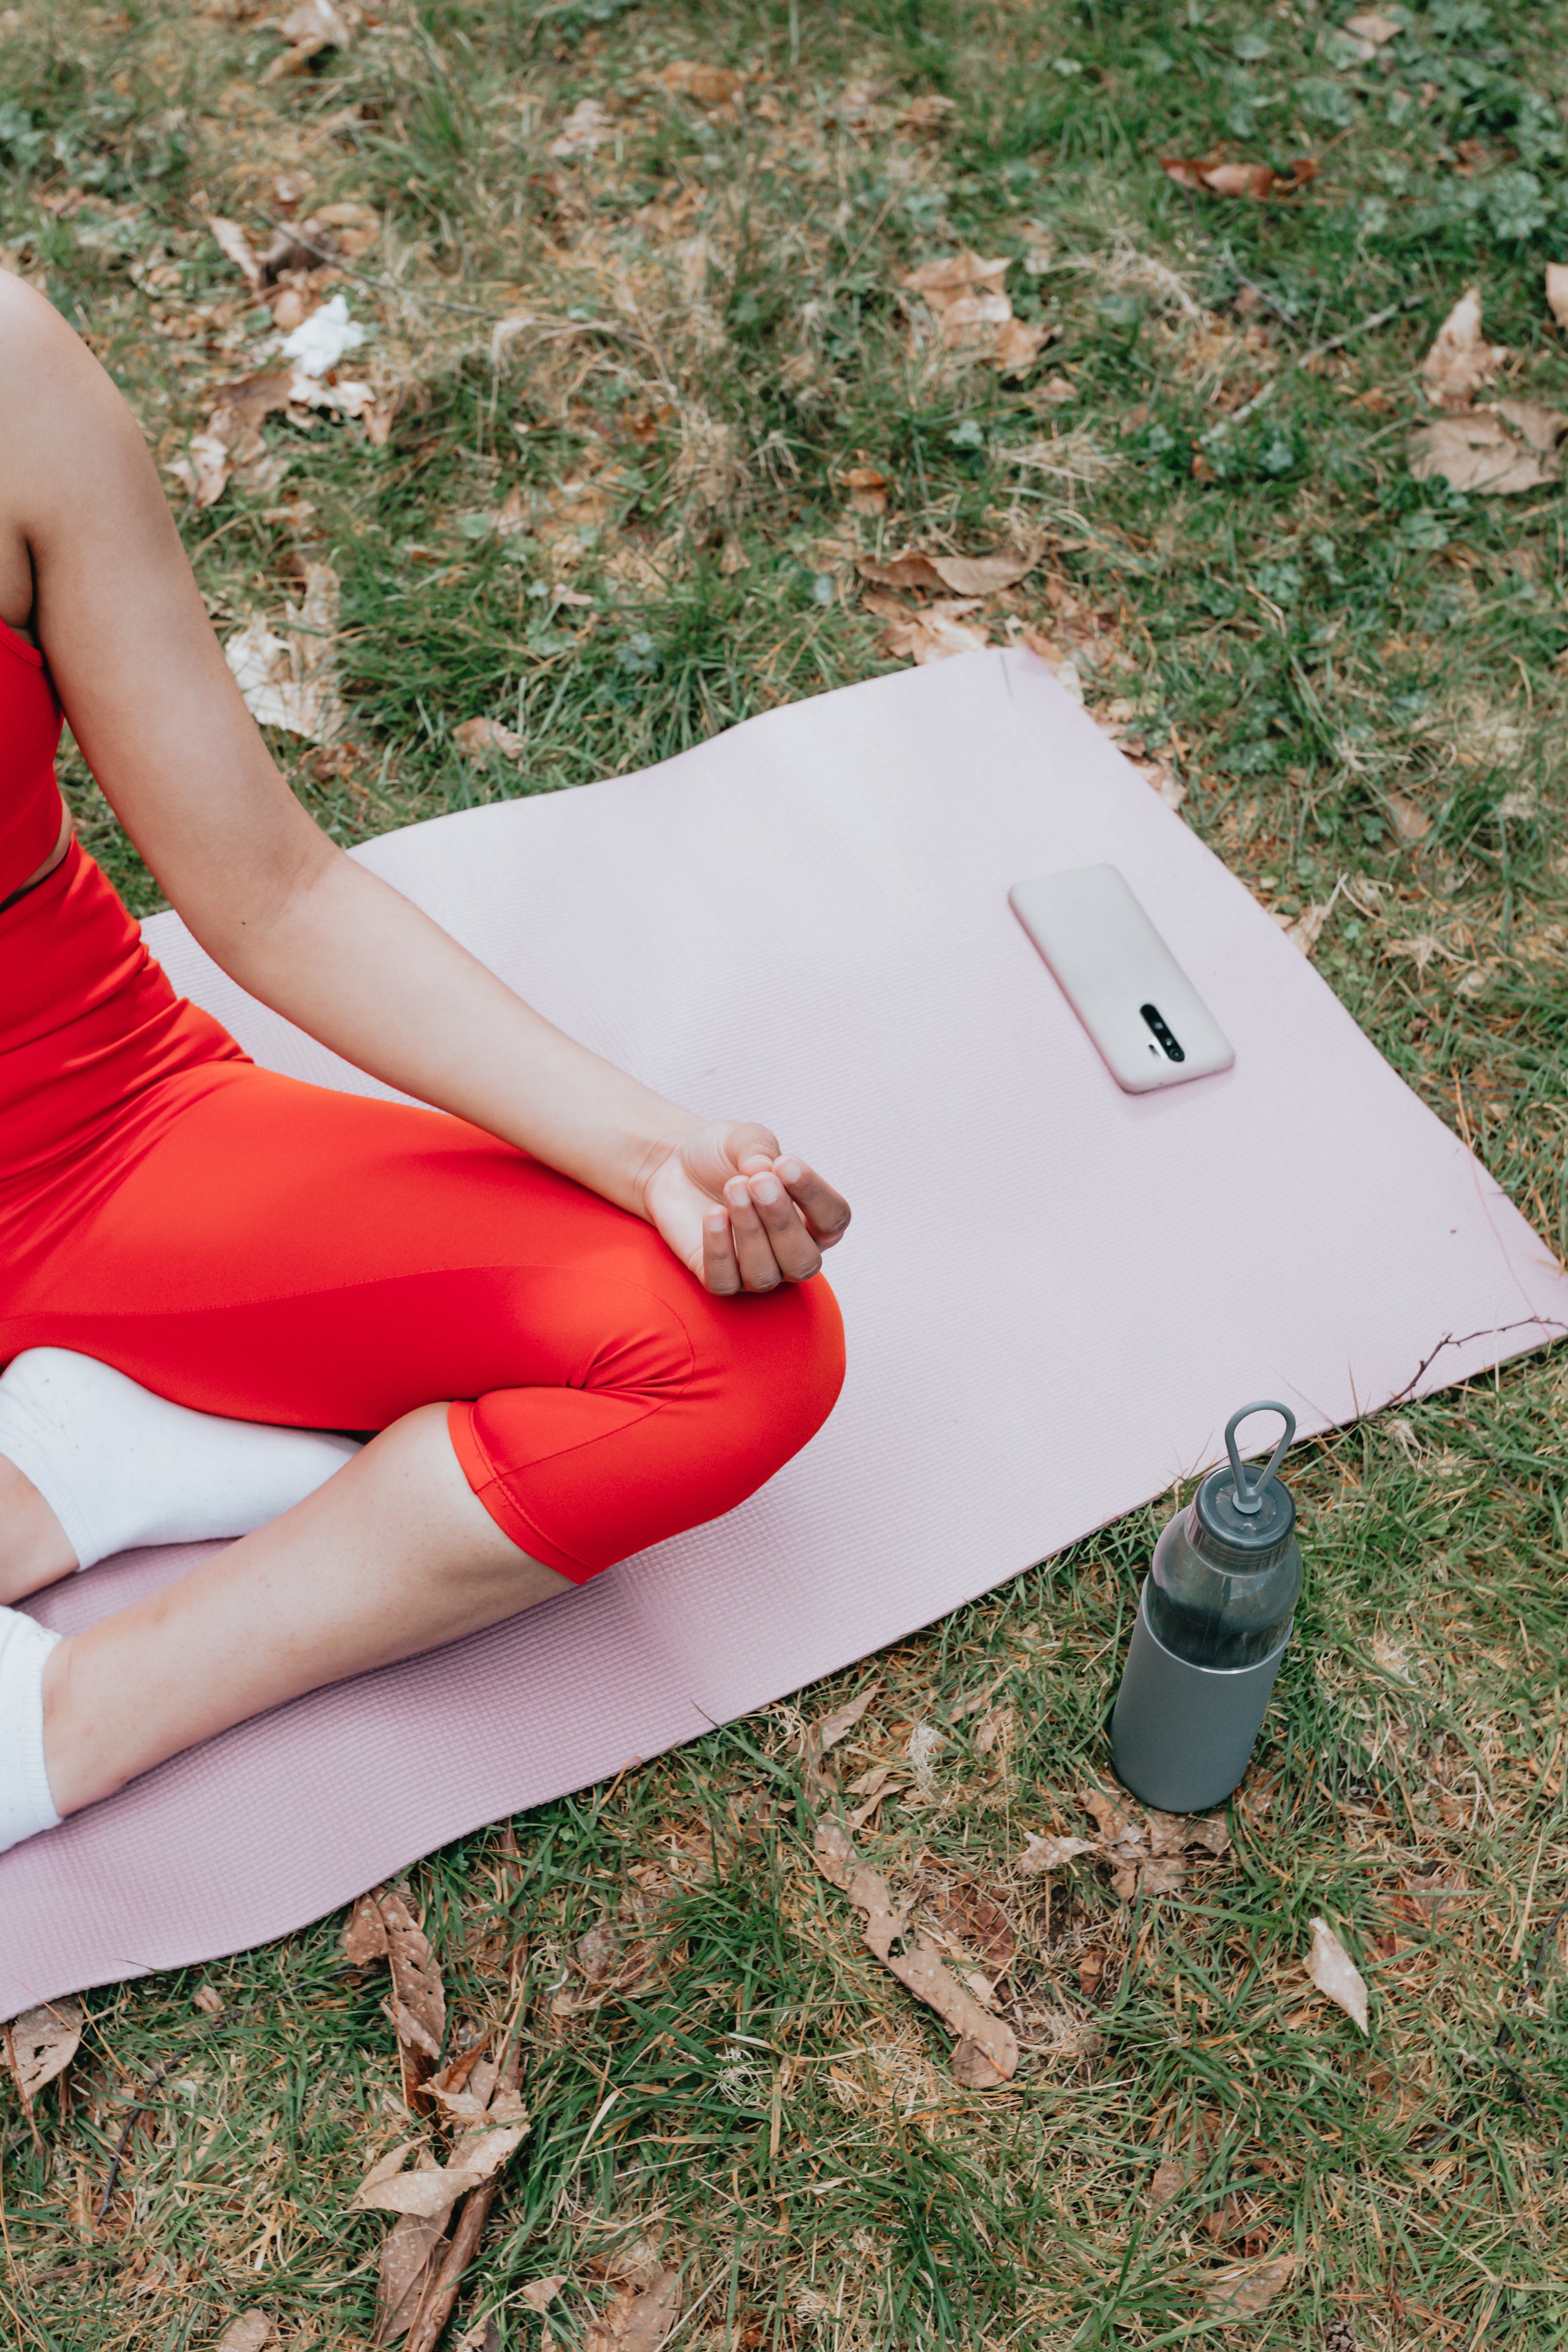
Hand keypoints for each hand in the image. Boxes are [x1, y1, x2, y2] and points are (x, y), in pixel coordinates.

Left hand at [639, 1120, 850, 1294]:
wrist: (674, 1164)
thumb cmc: (723, 1155)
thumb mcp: (746, 1139)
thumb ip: (760, 1151)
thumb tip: (763, 1170)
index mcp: (812, 1218)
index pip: (833, 1220)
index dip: (815, 1195)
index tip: (785, 1163)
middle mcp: (790, 1252)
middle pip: (804, 1262)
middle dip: (782, 1222)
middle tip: (758, 1182)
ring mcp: (755, 1269)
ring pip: (765, 1274)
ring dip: (750, 1231)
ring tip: (732, 1188)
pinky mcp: (718, 1277)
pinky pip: (725, 1281)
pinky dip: (719, 1250)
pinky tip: (713, 1214)